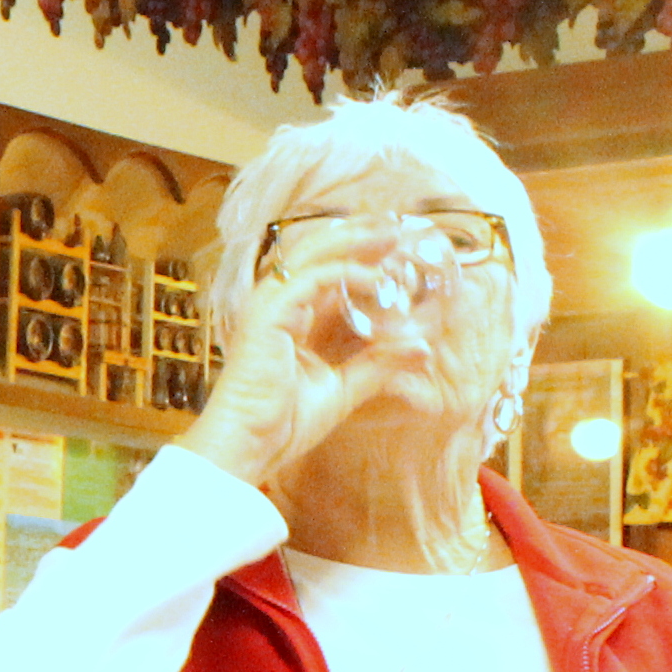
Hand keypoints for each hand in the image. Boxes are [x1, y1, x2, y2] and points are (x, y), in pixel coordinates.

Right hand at [178, 253, 432, 490]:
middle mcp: (277, 308)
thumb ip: (379, 366)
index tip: (393, 249)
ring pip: (310, 257)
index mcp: (291, 323)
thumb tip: (423, 348)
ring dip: (352, 242)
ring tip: (389, 234)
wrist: (249, 445)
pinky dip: (345, 273)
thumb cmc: (283, 425)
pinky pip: (310, 280)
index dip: (358, 257)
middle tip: (395, 227)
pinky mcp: (268, 316)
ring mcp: (269, 309)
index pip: (324, 275)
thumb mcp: (344, 390)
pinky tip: (375, 278)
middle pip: (315, 255)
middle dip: (356, 237)